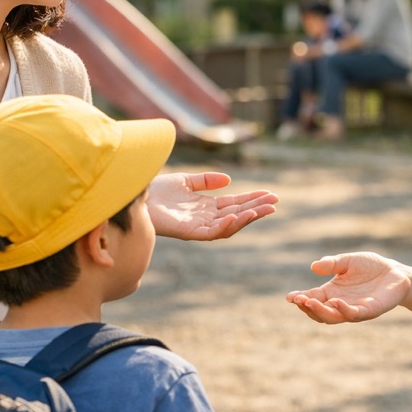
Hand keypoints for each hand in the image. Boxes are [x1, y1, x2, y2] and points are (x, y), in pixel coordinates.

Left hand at [147, 172, 277, 240]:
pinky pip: (211, 232)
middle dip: (256, 209)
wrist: (136, 194)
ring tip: (262, 210)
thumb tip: (228, 180)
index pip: (235, 204)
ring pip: (228, 225)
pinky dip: (225, 225)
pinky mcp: (187, 232)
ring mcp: (197, 226)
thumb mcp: (185, 181)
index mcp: (206, 207)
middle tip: (275, 202)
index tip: (270, 195)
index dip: (253, 199)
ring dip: (246, 218)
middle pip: (236, 214)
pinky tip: (237, 216)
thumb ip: (206, 181)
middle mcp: (204, 218)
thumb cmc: (156, 190)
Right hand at [286, 252, 410, 323]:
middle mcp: (340, 304)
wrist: (396, 273)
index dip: (300, 299)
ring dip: (320, 311)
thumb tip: (314, 266)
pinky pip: (353, 314)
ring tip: (309, 302)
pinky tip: (336, 301)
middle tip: (298, 300)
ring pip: (333, 317)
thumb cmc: (371, 267)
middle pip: (319, 313)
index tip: (289, 297)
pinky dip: (343, 309)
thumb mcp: (348, 261)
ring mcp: (354, 309)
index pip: (312, 299)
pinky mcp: (369, 311)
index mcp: (332, 293)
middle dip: (307, 308)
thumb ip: (332, 263)